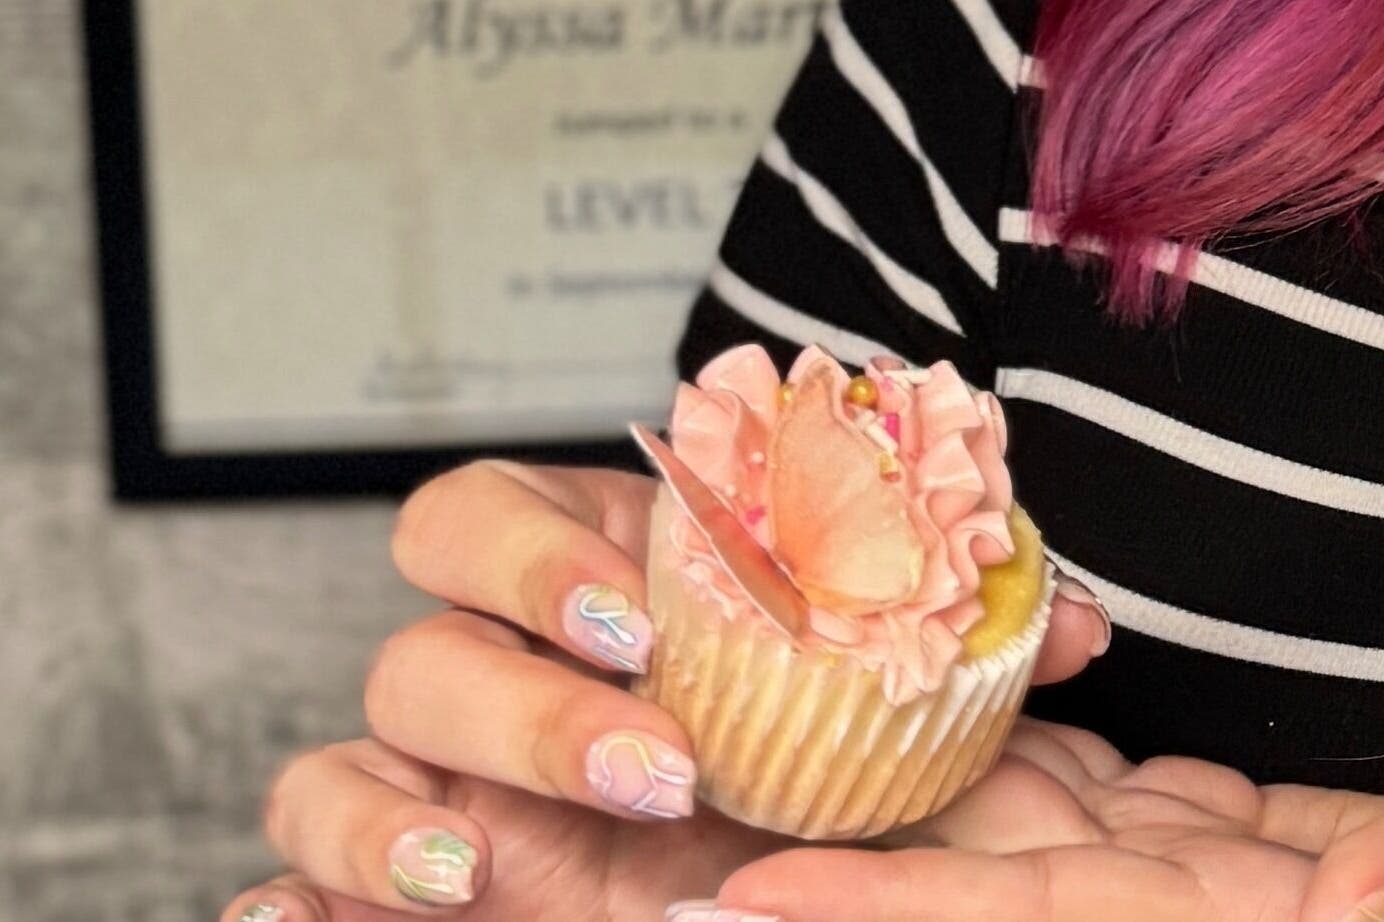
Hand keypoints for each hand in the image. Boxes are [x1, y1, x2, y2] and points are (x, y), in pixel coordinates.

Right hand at [224, 455, 1117, 921]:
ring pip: (331, 772)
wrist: (793, 874)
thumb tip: (1080, 626)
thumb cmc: (822, 759)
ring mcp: (424, 797)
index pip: (476, 518)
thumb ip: (971, 645)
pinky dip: (287, 912)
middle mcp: (481, 684)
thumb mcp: (896, 702)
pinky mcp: (391, 900)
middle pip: (413, 648)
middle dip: (518, 701)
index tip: (640, 613)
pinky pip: (285, 896)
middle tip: (647, 761)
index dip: (531, 557)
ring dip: (389, 817)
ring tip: (477, 870)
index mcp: (577, 590)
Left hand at [701, 748, 1383, 921]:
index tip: (748, 900)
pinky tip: (921, 718)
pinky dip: (1008, 760)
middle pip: (992, 888)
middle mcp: (1196, 918)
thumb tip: (1349, 904)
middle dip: (844, 862)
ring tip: (747, 747)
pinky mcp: (1233, 846)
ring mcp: (1206, 884)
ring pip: (1022, 836)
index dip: (898, 911)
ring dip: (893, 801)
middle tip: (672, 819)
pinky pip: (1096, 805)